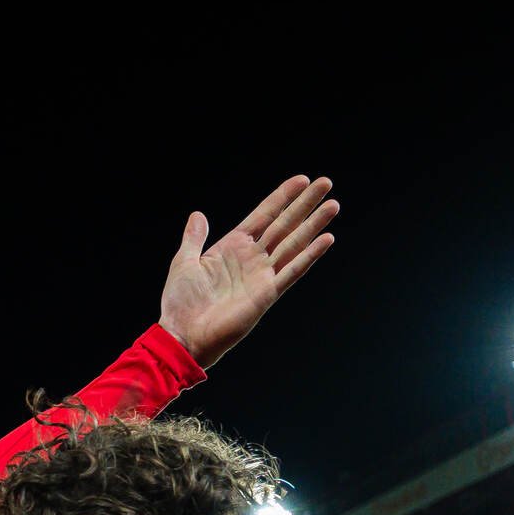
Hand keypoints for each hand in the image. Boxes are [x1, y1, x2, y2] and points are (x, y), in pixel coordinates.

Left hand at [158, 175, 337, 368]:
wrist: (182, 335)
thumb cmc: (180, 303)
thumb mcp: (183, 263)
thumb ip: (194, 238)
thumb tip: (198, 215)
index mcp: (232, 248)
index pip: (263, 216)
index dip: (281, 198)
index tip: (301, 180)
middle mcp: (251, 258)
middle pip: (284, 225)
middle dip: (305, 204)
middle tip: (326, 182)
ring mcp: (262, 275)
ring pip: (293, 243)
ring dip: (314, 224)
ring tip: (333, 205)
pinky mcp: (267, 294)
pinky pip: (292, 271)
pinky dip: (309, 255)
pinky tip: (326, 239)